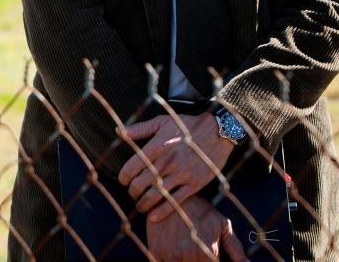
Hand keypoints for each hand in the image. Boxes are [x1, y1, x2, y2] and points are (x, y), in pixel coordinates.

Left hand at [119, 112, 234, 221]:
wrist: (218, 131)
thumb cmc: (188, 125)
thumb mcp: (163, 121)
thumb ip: (140, 128)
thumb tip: (119, 131)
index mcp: (157, 146)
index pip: (131, 168)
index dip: (124, 178)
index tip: (123, 181)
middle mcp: (167, 162)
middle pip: (141, 184)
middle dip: (132, 192)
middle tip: (132, 194)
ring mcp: (182, 174)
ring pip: (156, 195)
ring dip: (144, 204)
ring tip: (140, 206)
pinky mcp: (195, 184)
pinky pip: (175, 201)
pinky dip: (162, 211)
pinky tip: (153, 217)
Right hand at [145, 196, 246, 260]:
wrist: (169, 193)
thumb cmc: (200, 210)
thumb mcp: (221, 224)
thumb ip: (235, 247)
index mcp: (207, 251)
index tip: (211, 256)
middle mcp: (187, 256)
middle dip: (200, 261)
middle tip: (199, 252)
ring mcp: (169, 255)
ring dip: (185, 261)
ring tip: (188, 249)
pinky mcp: (155, 252)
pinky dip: (170, 261)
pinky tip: (176, 254)